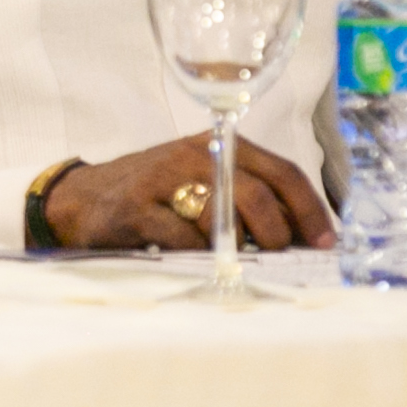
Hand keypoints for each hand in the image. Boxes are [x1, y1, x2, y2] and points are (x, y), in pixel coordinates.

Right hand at [44, 133, 337, 251]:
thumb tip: (300, 235)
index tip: (326, 240)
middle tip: (280, 255)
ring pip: (222, 216)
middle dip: (279, 232)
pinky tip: (198, 261)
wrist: (80, 200)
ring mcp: (164, 179)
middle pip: (257, 194)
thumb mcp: (201, 181)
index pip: (282, 171)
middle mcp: (195, 155)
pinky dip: (198, 256)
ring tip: (237, 260)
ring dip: (238, 247)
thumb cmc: (153, 194)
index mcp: (221, 145)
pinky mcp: (136, 208)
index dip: (310, 208)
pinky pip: (181, 238)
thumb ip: (246, 197)